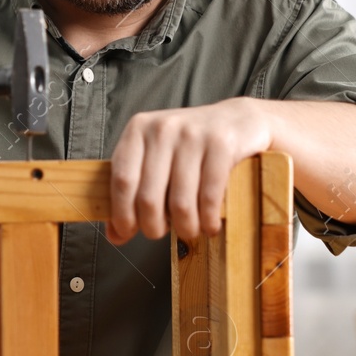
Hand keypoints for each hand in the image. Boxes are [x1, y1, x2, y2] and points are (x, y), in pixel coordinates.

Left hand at [107, 98, 274, 243]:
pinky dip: (208, 220)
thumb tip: (115, 235)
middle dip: (153, 227)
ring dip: (184, 228)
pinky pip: (209, 197)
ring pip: (180, 203)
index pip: (122, 181)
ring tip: (189, 230)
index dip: (122, 215)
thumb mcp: (156, 159)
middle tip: (161, 233)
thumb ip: (133, 191)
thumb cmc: (191, 146)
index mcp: (138, 129)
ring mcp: (193, 134)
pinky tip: (209, 225)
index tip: (127, 232)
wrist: (239, 120)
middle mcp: (163, 128)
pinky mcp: (222, 145)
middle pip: (149, 197)